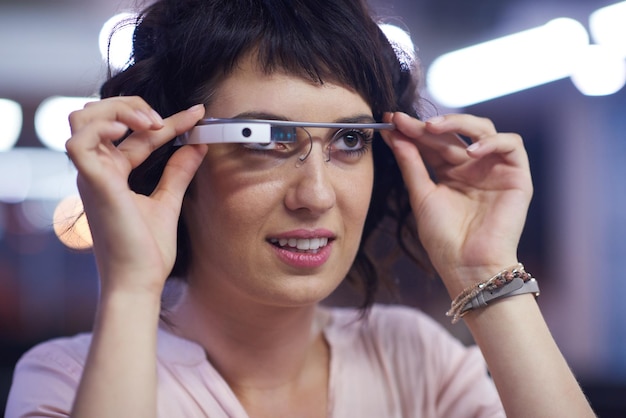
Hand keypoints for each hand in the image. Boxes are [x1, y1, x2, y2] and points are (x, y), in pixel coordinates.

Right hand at [65, 96, 206, 296]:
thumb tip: (197, 146)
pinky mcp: (93, 185)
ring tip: (151, 123)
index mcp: (113, 173)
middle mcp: (98, 170)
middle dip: (131, 105)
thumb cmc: (147, 251)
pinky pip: (79, 143)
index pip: (136, 134)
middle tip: (164, 121)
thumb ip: (178, 173)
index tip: (198, 115)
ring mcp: (92, 176)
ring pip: (83, 119)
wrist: (140, 282)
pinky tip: (126, 132)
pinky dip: (100, 128)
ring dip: (117, 110)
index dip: (168, 120)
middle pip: (98, 114)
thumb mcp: (168, 202)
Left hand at [381, 112, 532, 294]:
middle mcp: (473, 167)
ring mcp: (495, 169)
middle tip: (405, 122)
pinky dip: (492, 142)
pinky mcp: (517, 176)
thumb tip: (395, 135)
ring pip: (483, 129)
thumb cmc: (444, 239)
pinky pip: (512, 145)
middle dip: (428, 126)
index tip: (391, 122)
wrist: (468, 267)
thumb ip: (411, 164)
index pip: (433, 143)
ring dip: (458, 123)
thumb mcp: (421, 196)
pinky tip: (470, 152)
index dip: (413, 131)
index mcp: (450, 173)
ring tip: (433, 129)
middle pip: (453, 134)